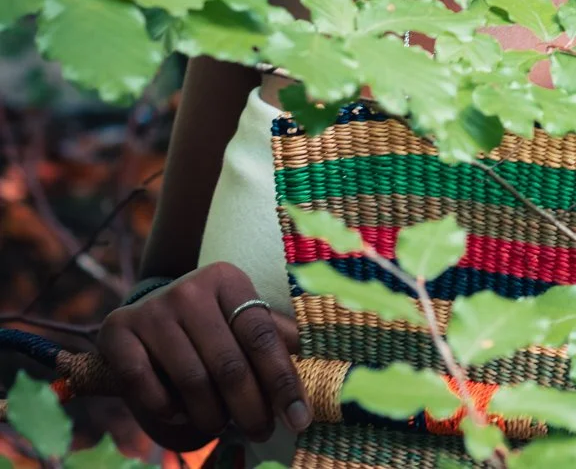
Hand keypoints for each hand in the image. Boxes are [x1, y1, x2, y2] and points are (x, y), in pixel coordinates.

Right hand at [97, 262, 310, 450]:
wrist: (148, 310)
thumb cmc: (209, 322)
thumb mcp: (241, 317)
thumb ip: (275, 338)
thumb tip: (322, 366)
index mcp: (227, 279)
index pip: (262, 336)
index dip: (283, 381)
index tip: (299, 419)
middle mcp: (189, 289)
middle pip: (229, 364)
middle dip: (250, 409)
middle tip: (260, 432)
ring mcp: (152, 309)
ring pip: (191, 380)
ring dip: (211, 416)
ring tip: (221, 425)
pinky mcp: (117, 331)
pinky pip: (146, 385)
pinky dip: (166, 409)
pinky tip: (179, 413)